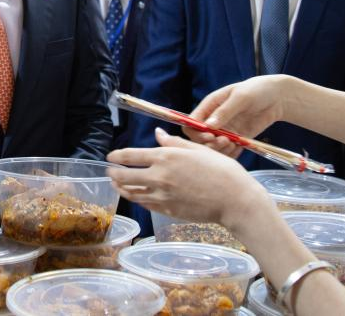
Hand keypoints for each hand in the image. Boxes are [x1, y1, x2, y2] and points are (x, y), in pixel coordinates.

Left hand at [107, 128, 268, 230]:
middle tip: (110, 172)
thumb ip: (173, 142)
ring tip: (117, 185)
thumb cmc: (221, 170)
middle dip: (114, 174)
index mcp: (165, 157)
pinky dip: (137, 200)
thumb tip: (157, 133)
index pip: (131, 156)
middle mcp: (159, 176)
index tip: (111, 156)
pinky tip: (136, 197)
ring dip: (122, 188)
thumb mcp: (197, 149)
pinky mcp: (167, 211)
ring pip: (133, 193)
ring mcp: (162, 196)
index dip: (117, 156)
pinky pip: (145, 205)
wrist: (234, 199)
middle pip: (125, 177)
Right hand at [183, 75, 291, 157]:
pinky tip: (239, 147)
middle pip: (199, 138)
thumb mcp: (240, 97)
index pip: (191, 122)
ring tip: (233, 144)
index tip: (210, 136)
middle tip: (225, 141)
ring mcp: (225, 130)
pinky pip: (228, 151)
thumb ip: (224, 111)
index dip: (196, 132)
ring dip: (220, 150)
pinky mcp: (236, 139)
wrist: (277, 98)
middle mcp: (214, 119)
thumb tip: (208, 126)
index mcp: (209, 105)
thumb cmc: (257, 90)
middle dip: (209, 143)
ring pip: (213, 147)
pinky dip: (231, 153)